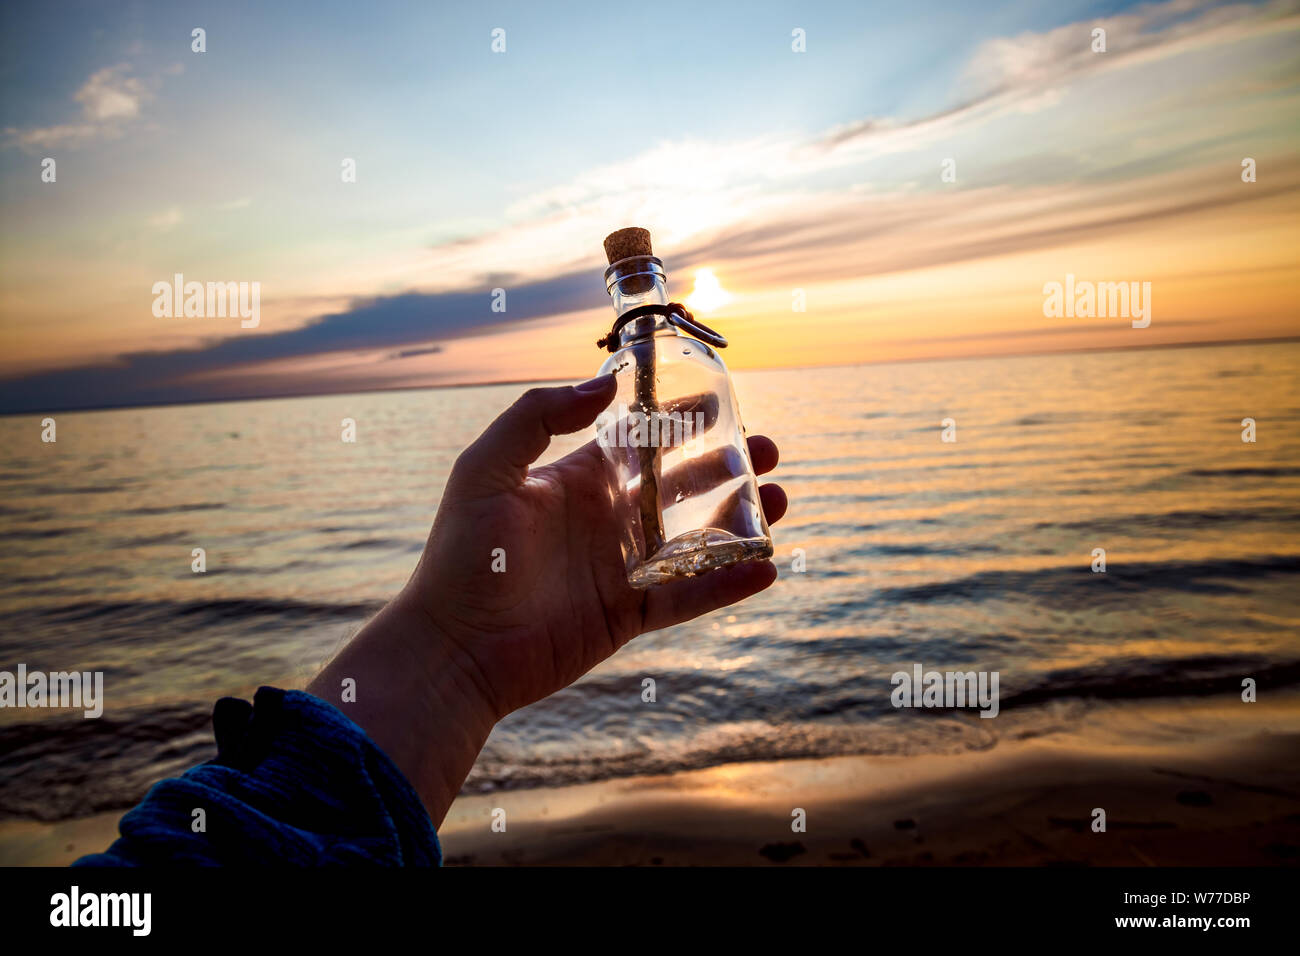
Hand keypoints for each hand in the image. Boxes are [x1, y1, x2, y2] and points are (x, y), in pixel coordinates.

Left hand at [309, 374, 787, 822]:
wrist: (453, 648)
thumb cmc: (461, 556)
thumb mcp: (485, 470)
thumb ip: (537, 416)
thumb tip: (605, 384)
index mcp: (576, 481)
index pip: (640, 442)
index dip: (680, 420)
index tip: (721, 400)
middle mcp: (605, 519)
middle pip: (681, 485)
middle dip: (726, 466)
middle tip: (769, 449)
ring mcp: (620, 568)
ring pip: (695, 537)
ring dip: (739, 519)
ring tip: (779, 499)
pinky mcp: (628, 615)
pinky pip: (689, 595)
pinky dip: (727, 584)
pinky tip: (765, 568)